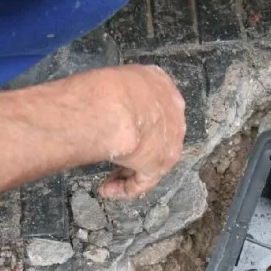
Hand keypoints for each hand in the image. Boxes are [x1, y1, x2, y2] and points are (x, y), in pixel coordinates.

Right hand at [97, 65, 185, 199]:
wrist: (112, 108)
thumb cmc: (103, 89)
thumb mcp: (109, 80)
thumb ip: (113, 93)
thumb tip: (97, 106)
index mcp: (159, 82)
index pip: (152, 102)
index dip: (135, 119)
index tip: (118, 127)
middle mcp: (173, 109)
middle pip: (156, 133)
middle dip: (138, 146)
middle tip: (115, 155)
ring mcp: (172, 138)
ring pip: (151, 158)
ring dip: (129, 169)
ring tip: (107, 180)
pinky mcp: (161, 163)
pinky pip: (143, 179)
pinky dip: (124, 187)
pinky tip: (107, 190)